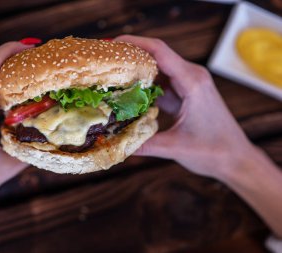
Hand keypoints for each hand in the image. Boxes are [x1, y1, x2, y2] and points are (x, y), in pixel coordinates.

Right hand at [115, 35, 255, 177]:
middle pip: (157, 56)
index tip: (112, 44)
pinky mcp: (186, 94)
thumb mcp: (176, 147)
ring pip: (158, 70)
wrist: (236, 158)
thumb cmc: (214, 151)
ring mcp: (189, 84)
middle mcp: (191, 77)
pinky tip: (129, 95)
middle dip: (131, 57)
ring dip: (138, 72)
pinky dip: (146, 87)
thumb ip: (145, 144)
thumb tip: (117, 144)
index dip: (135, 43)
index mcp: (192, 82)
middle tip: (107, 64)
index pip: (160, 52)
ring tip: (113, 77)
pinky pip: (162, 84)